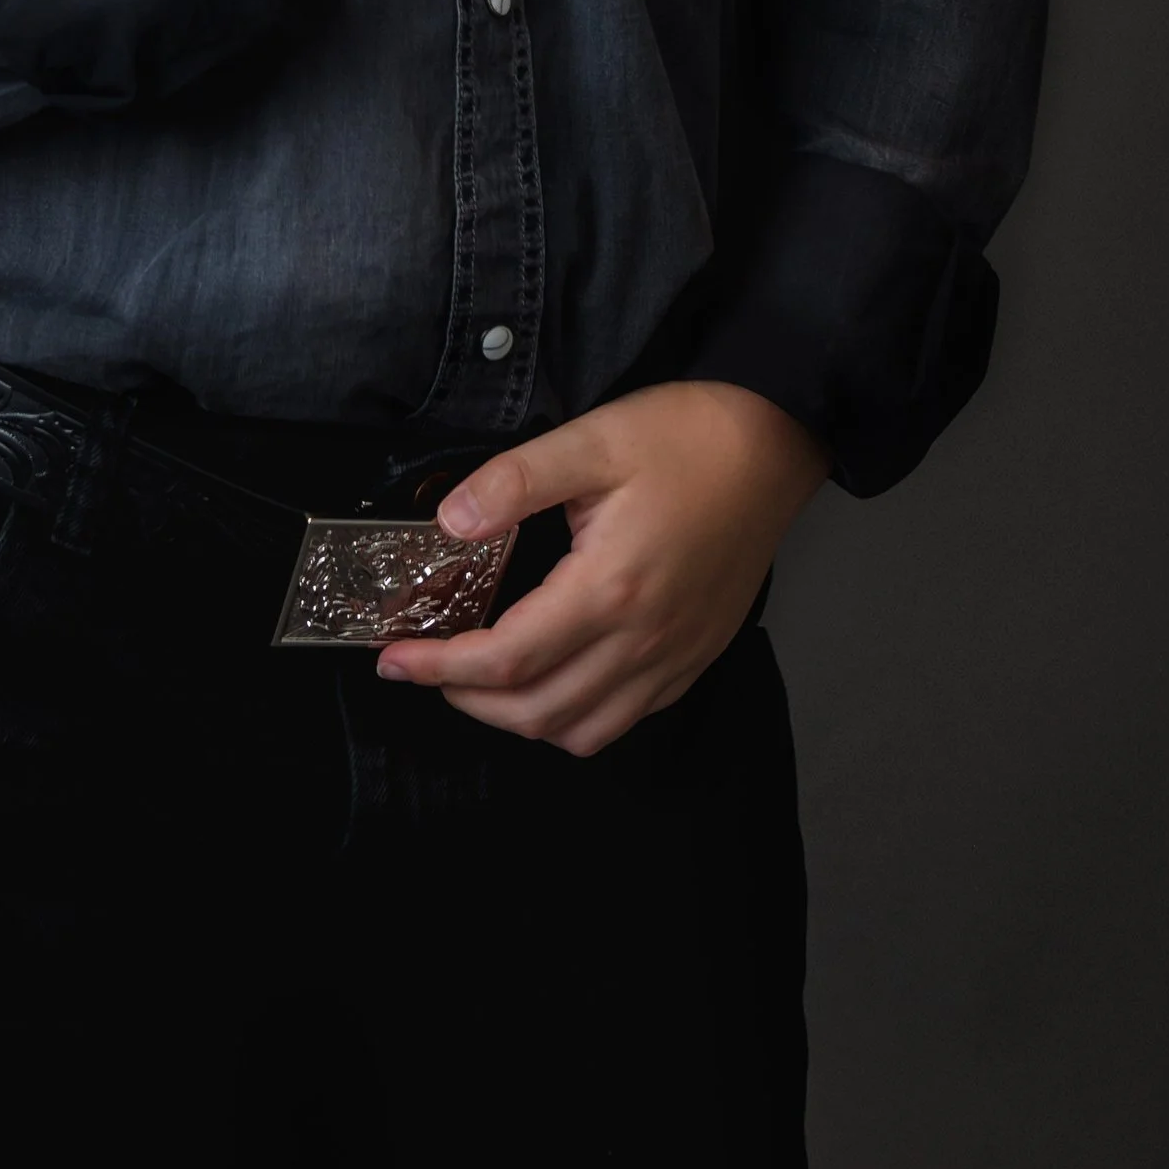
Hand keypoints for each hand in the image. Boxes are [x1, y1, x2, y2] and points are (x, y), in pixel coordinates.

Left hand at [374, 381, 828, 755]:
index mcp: (610, 588)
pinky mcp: (695, 657)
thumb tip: (448, 522)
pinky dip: (574, 719)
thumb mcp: (590, 440)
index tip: (394, 661)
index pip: (506, 658)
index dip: (440, 669)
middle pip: (537, 711)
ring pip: (581, 731)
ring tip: (480, 682)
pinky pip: (625, 719)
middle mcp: (643, 639)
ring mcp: (674, 656)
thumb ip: (513, 482)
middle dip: (467, 701)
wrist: (774, 445)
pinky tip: (551, 680)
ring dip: (519, 719)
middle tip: (426, 669)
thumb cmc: (685, 437)